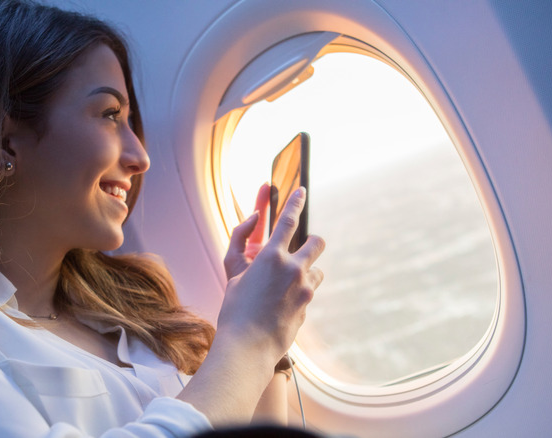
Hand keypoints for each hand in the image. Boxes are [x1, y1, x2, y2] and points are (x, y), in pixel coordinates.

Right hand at [216, 187, 325, 363]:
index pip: (288, 220)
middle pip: (317, 242)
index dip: (295, 202)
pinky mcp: (309, 305)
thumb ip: (241, 246)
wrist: (248, 345)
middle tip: (305, 248)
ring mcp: (304, 288)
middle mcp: (292, 268)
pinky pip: (309, 292)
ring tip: (288, 287)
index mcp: (270, 256)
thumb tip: (255, 227)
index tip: (301, 191)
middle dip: (313, 242)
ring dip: (307, 273)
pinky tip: (284, 307)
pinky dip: (301, 294)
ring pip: (317, 270)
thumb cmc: (236, 309)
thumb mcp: (233, 274)